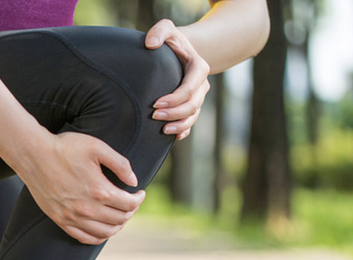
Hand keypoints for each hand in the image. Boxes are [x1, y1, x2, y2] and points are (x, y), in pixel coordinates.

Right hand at [17, 131, 145, 244]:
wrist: (33, 155)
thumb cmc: (65, 148)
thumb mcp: (97, 147)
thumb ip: (120, 164)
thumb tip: (133, 182)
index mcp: (99, 190)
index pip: (129, 204)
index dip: (139, 199)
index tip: (140, 192)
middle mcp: (87, 208)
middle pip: (120, 219)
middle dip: (131, 211)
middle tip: (131, 202)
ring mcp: (72, 217)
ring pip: (105, 232)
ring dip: (118, 226)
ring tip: (120, 215)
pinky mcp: (60, 220)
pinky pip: (85, 238)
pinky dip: (99, 237)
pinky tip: (103, 229)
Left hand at [145, 19, 210, 140]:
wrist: (178, 51)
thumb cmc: (170, 41)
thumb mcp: (166, 29)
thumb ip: (159, 31)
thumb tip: (150, 44)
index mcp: (199, 68)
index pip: (189, 88)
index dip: (174, 99)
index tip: (155, 104)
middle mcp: (202, 84)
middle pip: (192, 105)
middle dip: (174, 113)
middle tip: (153, 116)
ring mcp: (198, 96)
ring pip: (193, 116)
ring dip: (179, 125)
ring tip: (162, 130)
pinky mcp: (192, 105)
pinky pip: (192, 121)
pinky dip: (184, 130)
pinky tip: (174, 137)